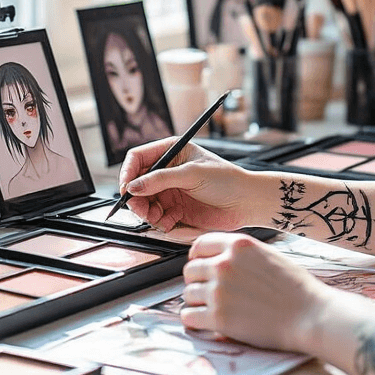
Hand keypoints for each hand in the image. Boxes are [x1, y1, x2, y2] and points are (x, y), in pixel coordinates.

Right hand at [119, 141, 263, 233]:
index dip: (128, 172)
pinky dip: (160, 222)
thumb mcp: (191, 174)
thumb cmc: (226, 179)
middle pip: (137, 183)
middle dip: (137, 198)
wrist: (247, 203)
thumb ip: (161, 179)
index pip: (138, 158)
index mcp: (171, 152)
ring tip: (160, 218)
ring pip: (145, 203)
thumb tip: (133, 186)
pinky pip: (157, 217)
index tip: (126, 188)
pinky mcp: (176, 209)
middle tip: (141, 209)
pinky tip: (172, 222)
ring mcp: (171, 191)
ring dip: (148, 213)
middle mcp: (168, 171)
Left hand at [180, 232, 327, 351]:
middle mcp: (224, 264)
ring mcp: (219, 291)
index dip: (197, 257)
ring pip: (188, 293)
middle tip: (207, 292)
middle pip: (190, 270)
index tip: (199, 266)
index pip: (200, 245)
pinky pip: (189, 316)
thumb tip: (219, 258)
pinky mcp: (218, 317)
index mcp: (238, 245)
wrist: (310, 315)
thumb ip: (242, 254)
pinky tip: (204, 322)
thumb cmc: (295, 288)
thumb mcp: (268, 255)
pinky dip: (194, 320)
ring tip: (210, 308)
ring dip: (196, 302)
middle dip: (197, 281)